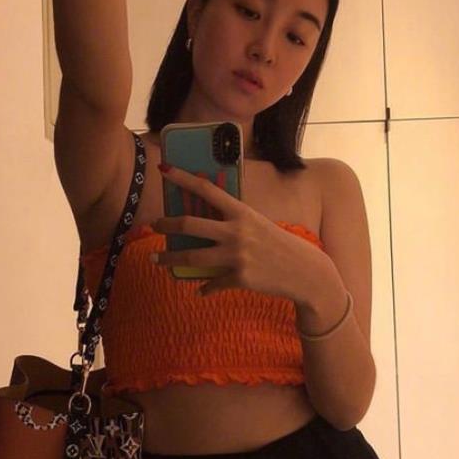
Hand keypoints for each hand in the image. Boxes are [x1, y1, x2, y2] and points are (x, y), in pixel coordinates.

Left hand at [153, 164, 318, 299]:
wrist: (304, 272)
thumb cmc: (278, 244)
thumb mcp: (258, 224)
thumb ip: (233, 221)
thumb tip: (205, 223)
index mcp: (241, 212)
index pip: (207, 189)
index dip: (183, 178)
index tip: (164, 168)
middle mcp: (236, 231)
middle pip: (189, 224)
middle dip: (166, 224)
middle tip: (154, 225)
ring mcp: (236, 255)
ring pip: (191, 256)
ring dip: (169, 258)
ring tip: (156, 260)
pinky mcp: (239, 277)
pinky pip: (211, 283)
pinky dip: (204, 287)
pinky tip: (200, 290)